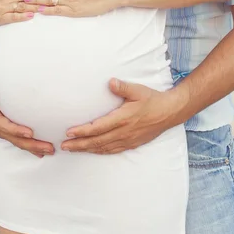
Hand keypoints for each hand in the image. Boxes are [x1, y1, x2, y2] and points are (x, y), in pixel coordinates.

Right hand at [0, 75, 54, 157]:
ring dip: (34, 147)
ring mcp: (2, 129)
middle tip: (48, 148)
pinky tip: (43, 149)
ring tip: (50, 150)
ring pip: (18, 141)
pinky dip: (31, 144)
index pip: (3, 126)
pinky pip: (20, 138)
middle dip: (30, 145)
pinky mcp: (8, 129)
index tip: (30, 133)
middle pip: (14, 138)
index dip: (16, 131)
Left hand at [61, 79, 181, 153]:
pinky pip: (112, 150)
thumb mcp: (138, 90)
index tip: (69, 132)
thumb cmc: (152, 100)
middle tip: (63, 146)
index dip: (82, 131)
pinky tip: (91, 151)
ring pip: (103, 148)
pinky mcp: (131, 143)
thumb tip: (110, 82)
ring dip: (86, 149)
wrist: (169, 112)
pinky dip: (99, 151)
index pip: (97, 127)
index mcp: (123, 119)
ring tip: (72, 149)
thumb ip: (123, 87)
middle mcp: (123, 132)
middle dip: (78, 144)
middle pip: (96, 141)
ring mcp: (127, 140)